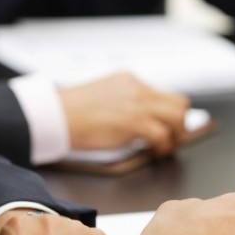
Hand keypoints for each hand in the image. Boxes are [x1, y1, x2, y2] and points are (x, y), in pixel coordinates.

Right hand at [59, 72, 190, 156]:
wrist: (54, 115)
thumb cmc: (71, 112)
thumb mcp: (103, 98)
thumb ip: (123, 103)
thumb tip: (139, 121)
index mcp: (129, 81)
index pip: (164, 95)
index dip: (169, 114)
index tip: (168, 127)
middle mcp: (138, 88)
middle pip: (179, 103)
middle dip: (180, 125)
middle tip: (173, 139)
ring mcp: (138, 103)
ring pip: (177, 117)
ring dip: (176, 136)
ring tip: (165, 148)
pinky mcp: (134, 120)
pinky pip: (163, 134)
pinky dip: (163, 147)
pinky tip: (155, 153)